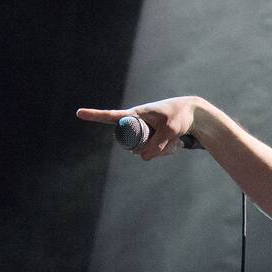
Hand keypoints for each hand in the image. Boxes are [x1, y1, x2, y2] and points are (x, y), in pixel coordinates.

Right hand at [76, 97, 201, 159]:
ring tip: (173, 138)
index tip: (79, 113)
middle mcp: (136, 122)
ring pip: (143, 150)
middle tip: (166, 139)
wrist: (193, 114)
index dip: (94, 116)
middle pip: (131, 144)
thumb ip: (155, 146)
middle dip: (146, 148)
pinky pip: (151, 152)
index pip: (111, 116)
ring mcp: (142, 131)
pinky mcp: (150, 139)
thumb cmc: (179, 116)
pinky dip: (163, 151)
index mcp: (136, 113)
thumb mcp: (169, 131)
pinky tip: (175, 142)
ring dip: (159, 149)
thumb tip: (142, 158)